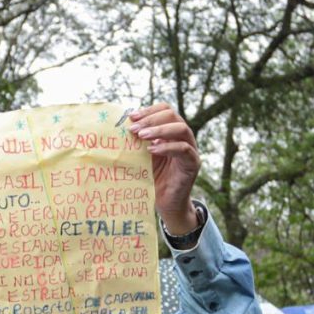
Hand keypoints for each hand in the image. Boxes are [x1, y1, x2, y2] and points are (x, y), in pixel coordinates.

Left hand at [128, 104, 200, 232]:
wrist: (165, 203)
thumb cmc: (151, 179)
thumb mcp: (141, 156)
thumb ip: (137, 142)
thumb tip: (120, 127)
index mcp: (171, 132)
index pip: (165, 110)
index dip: (149, 110)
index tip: (131, 116)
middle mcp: (183, 137)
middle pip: (173, 116)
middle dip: (152, 119)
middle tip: (134, 129)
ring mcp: (190, 149)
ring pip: (181, 129)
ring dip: (160, 129)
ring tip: (142, 136)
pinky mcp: (193, 163)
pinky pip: (184, 149)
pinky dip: (167, 147)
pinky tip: (152, 150)